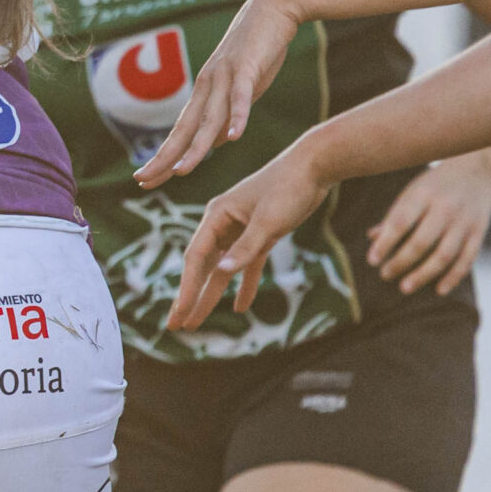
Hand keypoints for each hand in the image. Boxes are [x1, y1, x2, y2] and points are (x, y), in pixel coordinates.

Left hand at [137, 0, 301, 187]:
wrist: (273, 7)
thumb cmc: (257, 50)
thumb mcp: (241, 89)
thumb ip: (227, 113)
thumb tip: (218, 140)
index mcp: (205, 92)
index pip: (179, 132)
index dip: (162, 156)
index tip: (144, 178)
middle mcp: (208, 86)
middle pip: (184, 129)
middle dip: (163, 157)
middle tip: (142, 180)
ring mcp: (226, 77)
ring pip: (209, 119)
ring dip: (196, 147)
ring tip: (181, 171)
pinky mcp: (248, 68)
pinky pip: (241, 97)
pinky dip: (238, 117)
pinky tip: (233, 138)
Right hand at [167, 144, 330, 330]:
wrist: (314, 166)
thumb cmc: (287, 187)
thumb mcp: (267, 221)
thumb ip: (245, 248)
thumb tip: (222, 271)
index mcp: (217, 216)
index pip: (196, 258)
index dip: (186, 288)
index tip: (180, 312)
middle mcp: (223, 224)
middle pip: (203, 267)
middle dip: (190, 297)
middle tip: (176, 325)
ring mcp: (241, 231)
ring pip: (222, 269)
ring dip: (211, 295)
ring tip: (197, 322)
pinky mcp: (260, 235)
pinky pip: (247, 265)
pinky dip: (244, 284)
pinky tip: (241, 305)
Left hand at [367, 152, 490, 296]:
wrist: (479, 170)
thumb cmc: (436, 185)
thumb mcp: (413, 191)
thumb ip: (394, 215)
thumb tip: (372, 238)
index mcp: (423, 194)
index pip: (400, 222)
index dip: (385, 244)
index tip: (372, 261)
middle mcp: (445, 208)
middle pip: (421, 242)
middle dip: (401, 262)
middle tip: (385, 275)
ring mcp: (464, 221)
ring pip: (444, 255)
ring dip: (423, 275)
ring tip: (405, 287)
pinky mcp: (479, 232)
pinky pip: (466, 259)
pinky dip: (453, 277)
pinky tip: (439, 289)